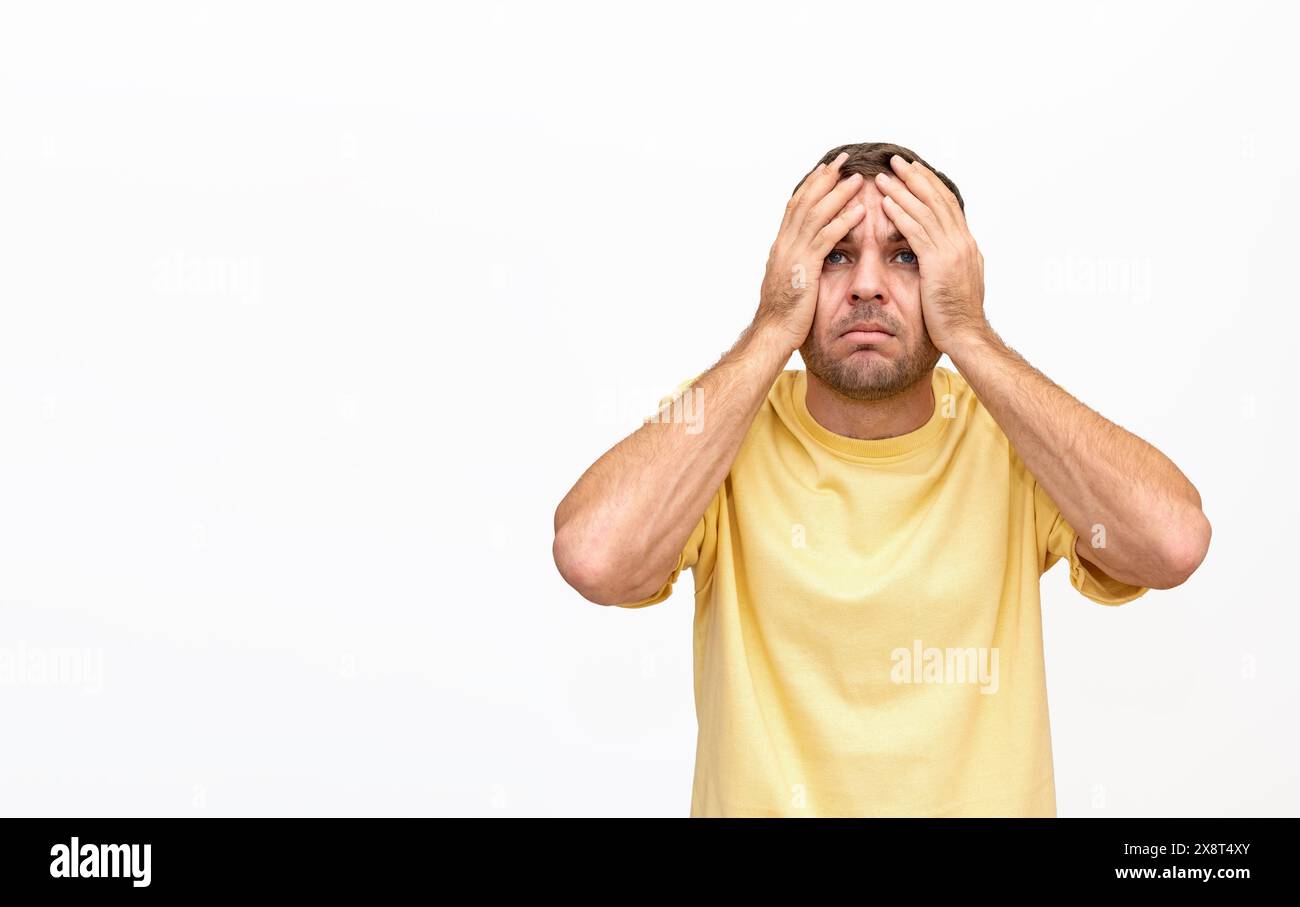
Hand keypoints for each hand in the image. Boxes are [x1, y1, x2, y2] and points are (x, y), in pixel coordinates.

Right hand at [755, 152, 866, 354]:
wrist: (772, 332)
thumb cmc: (784, 313)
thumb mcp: (790, 280)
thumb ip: (799, 262)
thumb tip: (809, 254)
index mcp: (782, 245)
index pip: (796, 205)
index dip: (812, 184)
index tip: (826, 168)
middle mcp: (784, 244)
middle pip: (805, 201)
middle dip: (824, 178)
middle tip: (842, 158)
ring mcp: (793, 254)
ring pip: (816, 215)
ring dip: (837, 194)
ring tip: (856, 178)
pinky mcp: (805, 268)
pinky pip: (826, 239)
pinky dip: (843, 222)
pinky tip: (859, 211)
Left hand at [874, 155, 986, 353]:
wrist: (966, 335)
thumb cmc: (956, 316)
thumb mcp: (955, 281)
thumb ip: (949, 262)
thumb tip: (941, 252)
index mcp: (966, 244)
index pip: (946, 205)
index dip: (928, 185)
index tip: (912, 171)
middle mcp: (961, 242)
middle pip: (936, 199)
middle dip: (915, 178)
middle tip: (896, 161)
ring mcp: (951, 251)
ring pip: (925, 211)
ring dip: (902, 191)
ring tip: (884, 176)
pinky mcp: (938, 264)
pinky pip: (916, 232)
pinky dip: (901, 214)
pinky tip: (886, 203)